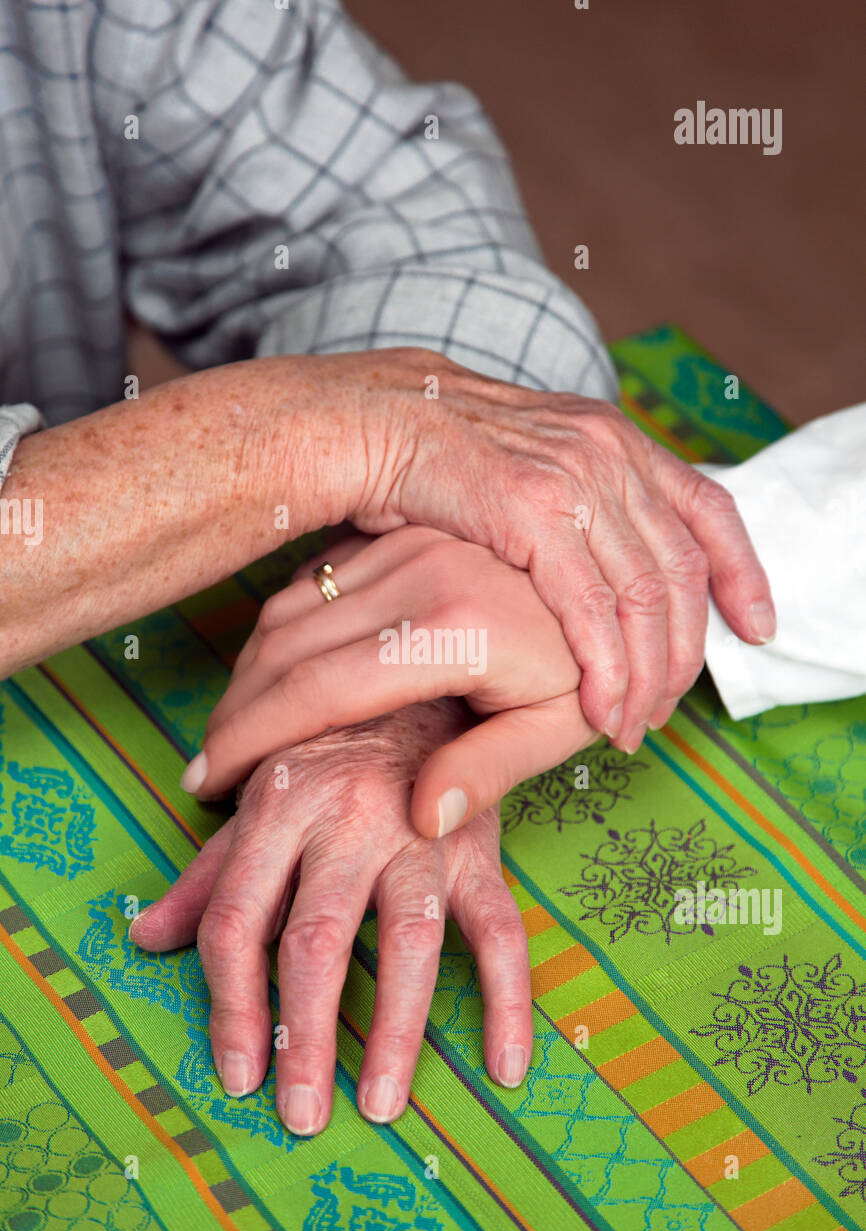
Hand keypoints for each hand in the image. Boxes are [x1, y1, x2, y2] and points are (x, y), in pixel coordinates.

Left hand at [131, 700, 531, 1134]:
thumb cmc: (329, 753)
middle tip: (300, 1115)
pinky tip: (505, 1064)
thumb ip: (207, 874)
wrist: (421, 681)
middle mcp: (347, 819)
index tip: (238, 1074)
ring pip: (409, 941)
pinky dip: (508, 999)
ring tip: (381, 1103)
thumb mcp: (260, 800)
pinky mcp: (479, 848)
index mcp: (279, 806)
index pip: (238, 920)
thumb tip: (144, 937)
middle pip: (317, 938)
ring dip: (395, 1030)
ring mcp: (421, 834)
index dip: (231, 1006)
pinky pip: (502, 930)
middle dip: (304, 1034)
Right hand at [186, 526, 601, 835]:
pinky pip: (316, 581)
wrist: (622, 570)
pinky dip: (283, 631)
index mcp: (452, 626)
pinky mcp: (404, 532)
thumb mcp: (561, 726)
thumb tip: (417, 822)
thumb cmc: (596, 662)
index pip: (316, 688)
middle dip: (236, 710)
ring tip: (233, 729)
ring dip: (252, 670)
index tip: (210, 780)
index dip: (251, 738)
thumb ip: (488, 772)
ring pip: (292, 607)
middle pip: (287, 645)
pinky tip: (274, 676)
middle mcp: (419, 570)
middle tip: (207, 764)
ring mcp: (407, 542)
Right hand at [291, 348, 774, 739]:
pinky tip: (602, 709)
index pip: (708, 506)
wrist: (366, 420)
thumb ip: (575, 507)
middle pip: (683, 568)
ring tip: (634, 723)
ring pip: (647, 597)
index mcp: (614, 439)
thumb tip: (605, 561)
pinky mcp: (533, 512)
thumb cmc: (434, 460)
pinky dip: (607, 671)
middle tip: (670, 705)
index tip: (755, 624)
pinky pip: (594, 611)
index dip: (742, 570)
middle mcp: (608, 452)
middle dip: (686, 650)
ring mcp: (575, 478)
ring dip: (649, 674)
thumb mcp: (527, 468)